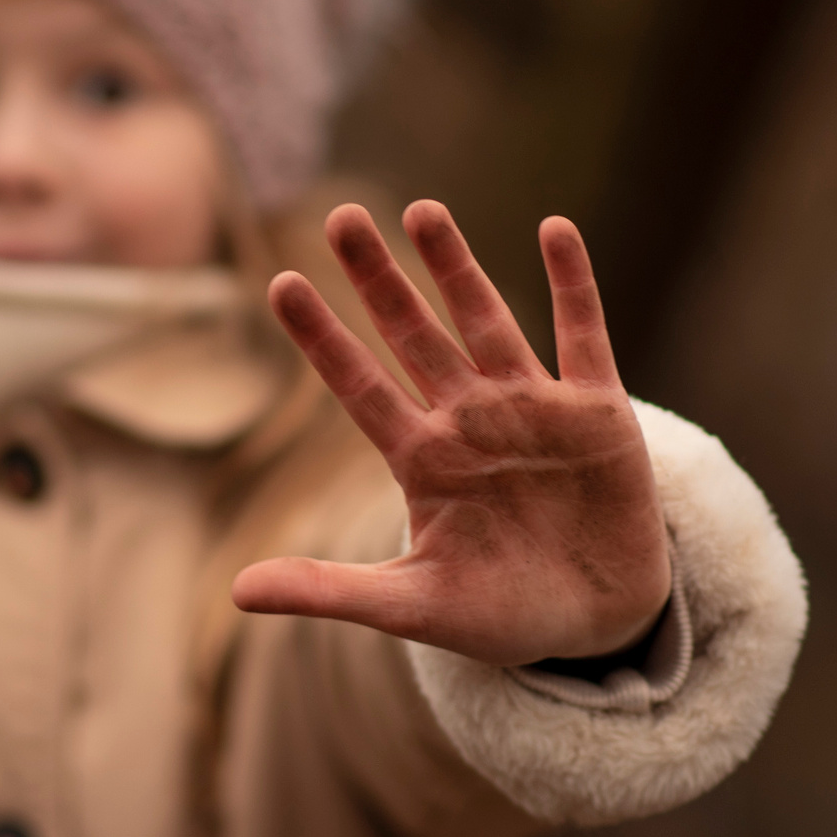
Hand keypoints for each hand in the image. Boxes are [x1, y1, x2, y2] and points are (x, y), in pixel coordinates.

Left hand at [232, 201, 669, 665]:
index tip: (281, 284)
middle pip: (413, 335)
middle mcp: (469, 420)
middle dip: (379, 279)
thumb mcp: (410, 607)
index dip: (322, 338)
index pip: (358, 386)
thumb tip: (238, 594)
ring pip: (486, 321)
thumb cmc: (498, 615)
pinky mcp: (598, 413)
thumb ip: (330, 592)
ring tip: (423, 211)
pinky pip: (584, 336)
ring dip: (457, 267)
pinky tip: (553, 228)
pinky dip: (572, 284)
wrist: (596, 626)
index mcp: (420, 459)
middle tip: (340, 217)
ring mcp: (532, 409)